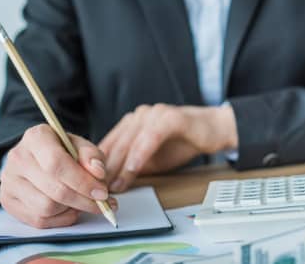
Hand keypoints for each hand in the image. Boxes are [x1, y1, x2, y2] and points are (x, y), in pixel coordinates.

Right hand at [0, 124, 117, 228]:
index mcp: (36, 137)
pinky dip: (60, 219)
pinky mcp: (8, 200)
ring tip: (83, 201)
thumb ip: (92, 156)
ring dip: (71, 209)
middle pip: (54, 189)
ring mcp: (9, 181)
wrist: (36, 157)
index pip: (57, 163)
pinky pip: (38, 220)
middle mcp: (18, 158)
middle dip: (83, 200)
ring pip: (46, 208)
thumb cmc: (62, 150)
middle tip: (102, 203)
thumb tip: (98, 173)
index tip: (102, 192)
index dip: (82, 182)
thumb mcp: (80, 145)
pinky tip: (69, 209)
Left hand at [98, 104, 237, 192]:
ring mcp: (154, 114)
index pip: (109, 144)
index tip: (91, 186)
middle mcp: (139, 115)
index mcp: (131, 123)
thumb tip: (110, 184)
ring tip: (114, 185)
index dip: (98, 166)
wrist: (213, 130)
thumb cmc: (182, 143)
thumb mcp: (152, 159)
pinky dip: (140, 155)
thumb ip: (132, 166)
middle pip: (116, 144)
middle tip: (99, 190)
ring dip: (121, 166)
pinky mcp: (169, 118)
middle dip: (106, 169)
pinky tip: (133, 170)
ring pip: (130, 141)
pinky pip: (150, 138)